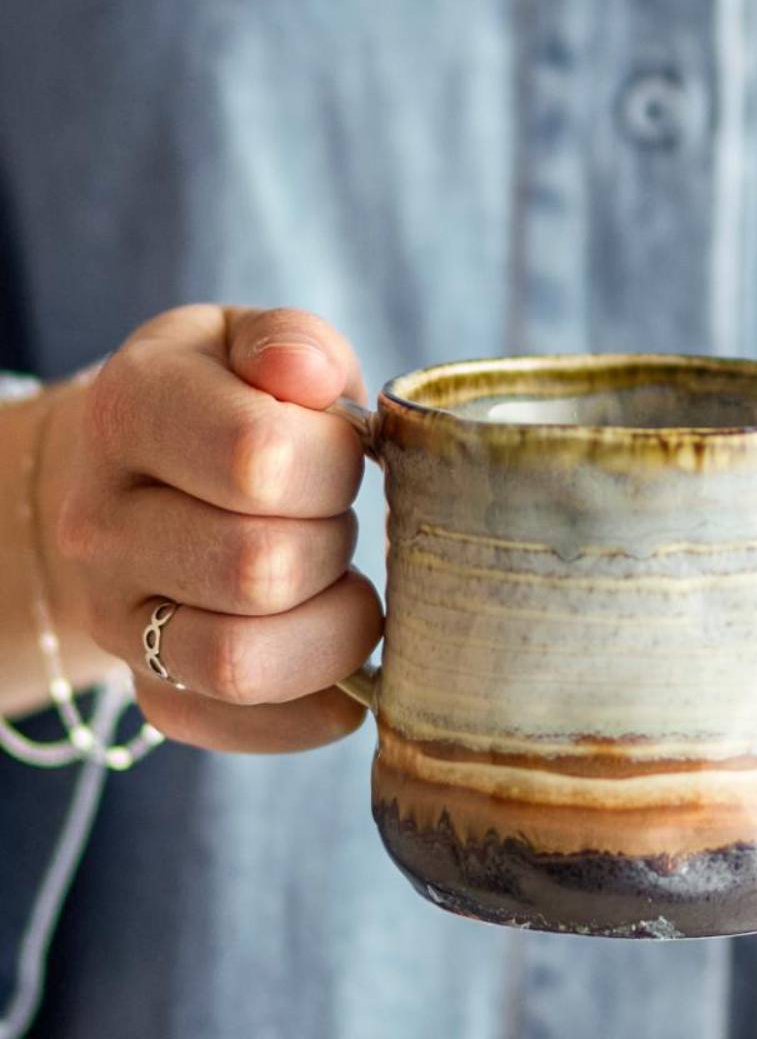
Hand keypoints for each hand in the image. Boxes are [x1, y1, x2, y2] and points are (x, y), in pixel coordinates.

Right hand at [50, 306, 380, 751]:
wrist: (136, 477)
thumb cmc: (224, 403)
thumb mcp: (249, 343)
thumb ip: (291, 342)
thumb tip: (310, 375)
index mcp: (131, 410)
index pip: (261, 458)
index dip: (336, 460)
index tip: (340, 452)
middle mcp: (102, 524)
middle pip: (261, 567)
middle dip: (337, 539)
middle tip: (335, 515)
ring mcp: (115, 619)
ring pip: (244, 664)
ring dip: (333, 626)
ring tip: (339, 582)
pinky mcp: (151, 689)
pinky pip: (241, 727)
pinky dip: (315, 706)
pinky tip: (340, 660)